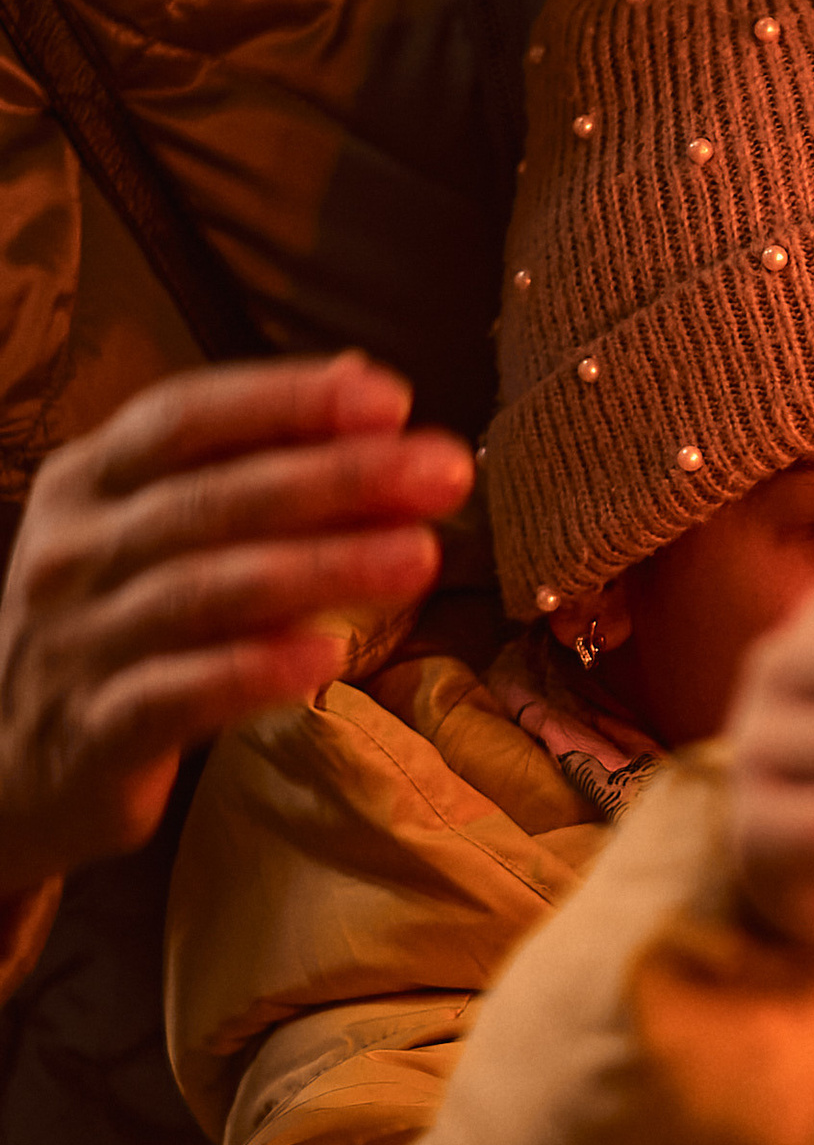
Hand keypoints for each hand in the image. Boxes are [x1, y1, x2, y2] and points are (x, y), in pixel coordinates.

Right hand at [0, 354, 473, 895]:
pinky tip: (327, 656)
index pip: (185, 416)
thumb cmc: (114, 622)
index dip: (286, 401)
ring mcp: (77, 642)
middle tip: (439, 472)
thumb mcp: (153, 529)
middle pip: (211, 500)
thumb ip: (247, 464)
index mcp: (87, 482)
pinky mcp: (97, 731)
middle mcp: (73, 551)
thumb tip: (364, 385)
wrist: (8, 759)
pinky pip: (180, 695)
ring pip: (205, 593)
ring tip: (417, 555)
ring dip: (321, 568)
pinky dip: (255, 671)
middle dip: (335, 478)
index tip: (388, 399)